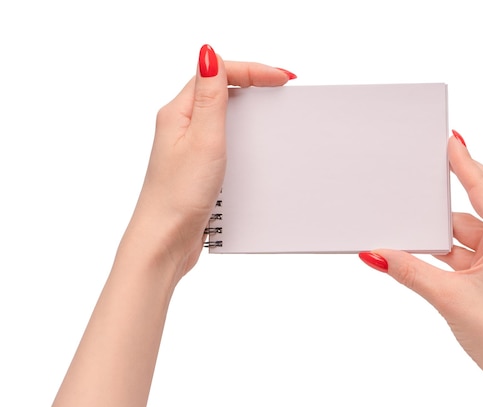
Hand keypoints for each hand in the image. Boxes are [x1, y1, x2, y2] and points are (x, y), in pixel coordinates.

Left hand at [47, 46, 296, 406]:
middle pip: (221, 89)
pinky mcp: (197, 166)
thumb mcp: (203, 140)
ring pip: (223, 114)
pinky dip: (242, 133)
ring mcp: (188, 146)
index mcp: (179, 112)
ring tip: (272, 109)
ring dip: (248, 108)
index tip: (282, 78)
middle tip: (283, 87)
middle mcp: (181, 126)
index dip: (254, 71)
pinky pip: (223, 138)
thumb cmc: (177, 197)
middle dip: (253, 83)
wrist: (165, 241)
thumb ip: (210, 97)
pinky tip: (253, 144)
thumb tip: (209, 54)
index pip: (218, 74)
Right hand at [359, 132, 482, 406]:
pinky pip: (474, 246)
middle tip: (435, 162)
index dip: (464, 162)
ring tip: (416, 221)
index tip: (450, 139)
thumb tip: (376, 253)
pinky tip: (427, 249)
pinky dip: (451, 246)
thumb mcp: (447, 297)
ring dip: (447, 227)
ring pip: (475, 225)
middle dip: (460, 181)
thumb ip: (408, 270)